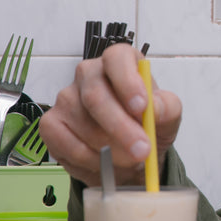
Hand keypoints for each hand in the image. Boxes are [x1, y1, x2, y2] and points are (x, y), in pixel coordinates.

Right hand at [40, 46, 181, 188]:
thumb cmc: (148, 126)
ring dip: (110, 148)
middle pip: (96, 94)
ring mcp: (67, 98)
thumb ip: (166, 108)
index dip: (127, 81)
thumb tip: (153, 108)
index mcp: (120, 63)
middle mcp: (90, 74)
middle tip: (141, 150)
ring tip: (129, 158)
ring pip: (83, 123)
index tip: (141, 107)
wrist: (131, 155)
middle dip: (121, 127)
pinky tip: (104, 162)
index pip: (117, 58)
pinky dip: (89, 159)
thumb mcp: (168, 117)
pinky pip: (66, 143)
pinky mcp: (52, 124)